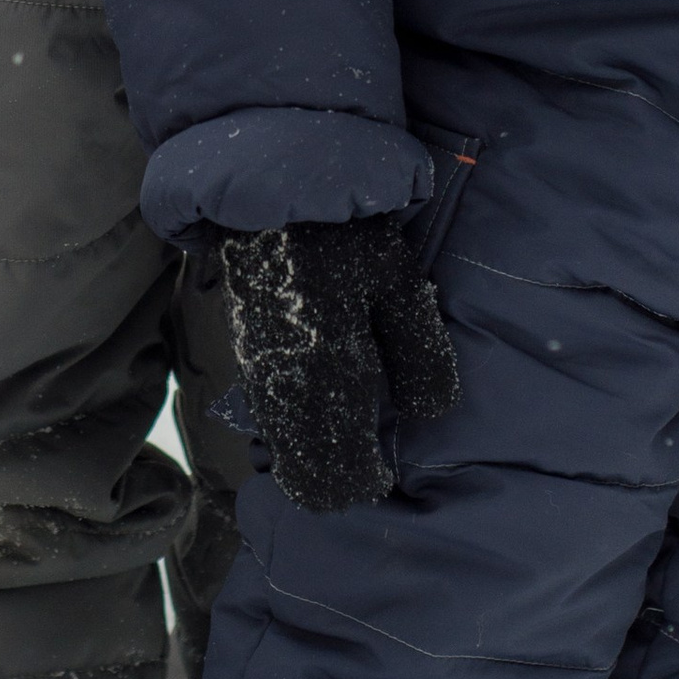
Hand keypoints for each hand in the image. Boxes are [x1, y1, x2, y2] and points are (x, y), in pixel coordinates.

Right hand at [208, 210, 458, 515]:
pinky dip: (298, 428)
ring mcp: (261, 376)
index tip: (385, 469)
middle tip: (370, 460)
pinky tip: (325, 406)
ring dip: (316, 455)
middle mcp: (284, 392)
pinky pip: (274, 418)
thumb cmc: (347, 240)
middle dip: (337, 480)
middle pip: (303, 477)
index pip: (335, 478)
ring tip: (351, 438)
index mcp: (326, 381)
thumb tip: (427, 415)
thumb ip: (420, 359)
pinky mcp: (251, 357)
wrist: (275, 196)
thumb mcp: (401, 291)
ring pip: (285, 448)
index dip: (364, 482)